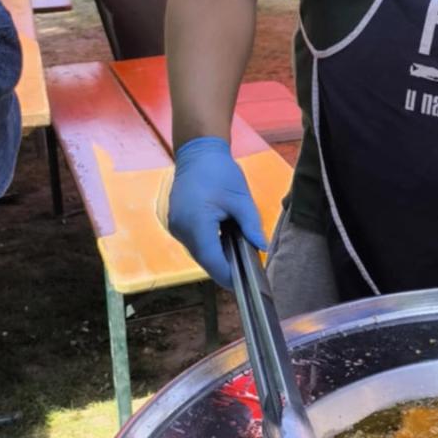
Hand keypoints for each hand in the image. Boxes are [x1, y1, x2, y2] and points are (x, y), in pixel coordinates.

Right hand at [167, 135, 266, 287]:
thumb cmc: (220, 172)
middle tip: (247, 273)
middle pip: (204, 259)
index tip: (244, 285)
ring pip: (198, 253)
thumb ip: (251, 225)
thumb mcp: (241, 198)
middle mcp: (181, 229)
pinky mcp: (176, 223)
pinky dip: (208, 246)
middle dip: (224, 267)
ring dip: (216, 257)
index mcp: (197, 223)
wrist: (197, 152)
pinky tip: (224, 243)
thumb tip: (262, 248)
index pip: (212, 260)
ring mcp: (175, 226)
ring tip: (238, 259)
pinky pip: (194, 242)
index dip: (228, 275)